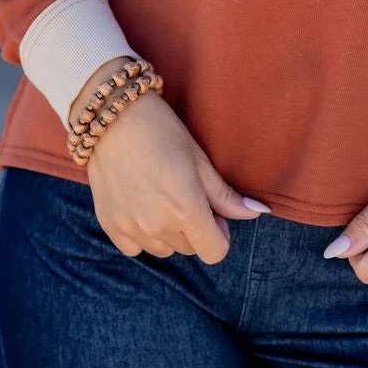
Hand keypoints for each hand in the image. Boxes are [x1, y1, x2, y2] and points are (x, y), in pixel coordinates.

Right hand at [70, 60, 270, 263]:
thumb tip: (257, 212)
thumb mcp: (199, 159)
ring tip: (160, 196)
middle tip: (184, 194)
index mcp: (186, 209)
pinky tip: (140, 204)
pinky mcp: (110, 225)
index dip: (219, 233)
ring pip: (163, 250)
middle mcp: (157, 225)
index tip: (213, 212)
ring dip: (168, 232)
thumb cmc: (162, 131)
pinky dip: (141, 234)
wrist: (112, 116)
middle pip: (190, 249)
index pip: (215, 252)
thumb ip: (226, 195)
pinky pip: (135, 248)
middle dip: (194, 228)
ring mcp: (131, 227)